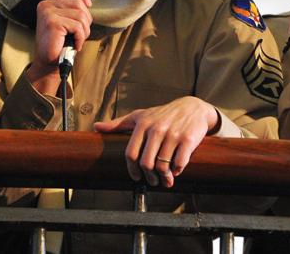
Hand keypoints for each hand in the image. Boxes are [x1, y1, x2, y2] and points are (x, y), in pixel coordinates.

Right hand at [24, 0, 91, 96]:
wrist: (48, 63)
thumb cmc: (60, 44)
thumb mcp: (66, 22)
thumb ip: (72, 10)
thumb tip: (88, 3)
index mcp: (50, 3)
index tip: (88, 5)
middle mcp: (47, 5)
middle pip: (79, 3)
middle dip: (86, 20)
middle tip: (79, 34)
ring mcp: (48, 13)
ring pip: (81, 15)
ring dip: (84, 31)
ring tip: (76, 40)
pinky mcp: (52, 23)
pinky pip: (77, 26)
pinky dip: (80, 38)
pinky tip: (75, 45)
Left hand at [92, 96, 221, 188]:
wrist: (192, 108)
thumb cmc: (162, 114)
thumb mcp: (140, 115)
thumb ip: (118, 124)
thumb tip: (96, 127)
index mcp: (142, 124)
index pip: (131, 153)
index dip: (132, 169)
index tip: (136, 177)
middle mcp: (157, 129)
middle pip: (146, 163)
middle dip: (149, 177)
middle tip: (152, 181)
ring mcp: (173, 134)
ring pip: (163, 166)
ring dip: (164, 178)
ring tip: (165, 180)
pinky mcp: (188, 139)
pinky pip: (179, 163)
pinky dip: (177, 172)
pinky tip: (176, 171)